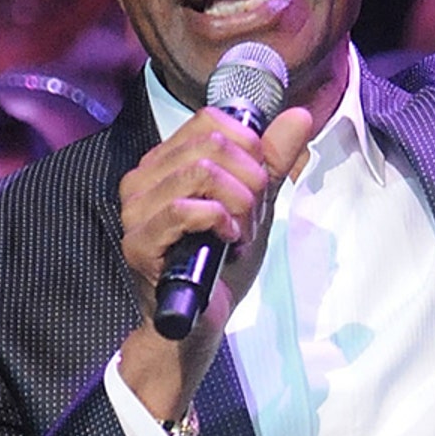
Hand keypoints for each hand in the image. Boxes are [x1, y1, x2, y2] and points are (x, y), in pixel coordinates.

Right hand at [115, 104, 311, 418]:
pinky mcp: (139, 242)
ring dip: (239, 205)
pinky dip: (220, 221)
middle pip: (212, 143)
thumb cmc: (222, 260)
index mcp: (165, 161)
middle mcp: (142, 178)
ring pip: (201, 173)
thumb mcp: (257, 202)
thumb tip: (299, 115)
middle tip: (251, 215)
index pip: (211, 120)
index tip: (258, 183)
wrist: (202, 320)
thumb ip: (273, 159)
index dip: (249, 146)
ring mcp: (136, 210)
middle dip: (250, 180)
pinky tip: (227, 241)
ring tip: (240, 233)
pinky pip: (185, 210)